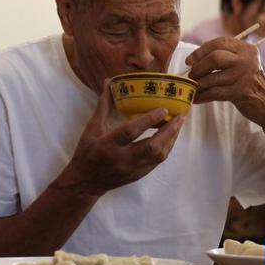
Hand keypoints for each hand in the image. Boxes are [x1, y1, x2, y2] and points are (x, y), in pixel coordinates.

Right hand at [56, 80, 184, 196]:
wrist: (85, 182)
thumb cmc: (86, 152)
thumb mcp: (91, 128)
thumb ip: (103, 106)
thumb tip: (109, 82)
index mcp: (107, 145)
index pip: (130, 132)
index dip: (148, 120)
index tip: (163, 109)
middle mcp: (122, 159)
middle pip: (151, 147)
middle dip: (168, 132)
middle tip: (179, 117)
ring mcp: (132, 170)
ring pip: (158, 156)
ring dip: (171, 139)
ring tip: (178, 125)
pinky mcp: (139, 175)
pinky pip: (157, 161)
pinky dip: (166, 148)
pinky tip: (170, 137)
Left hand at [185, 36, 264, 121]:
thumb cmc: (249, 82)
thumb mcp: (242, 63)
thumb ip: (224, 56)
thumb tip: (194, 59)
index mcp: (246, 49)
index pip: (219, 42)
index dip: (201, 51)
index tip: (189, 61)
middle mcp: (247, 60)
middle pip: (214, 57)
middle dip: (198, 67)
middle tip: (190, 75)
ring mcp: (244, 76)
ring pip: (212, 77)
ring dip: (198, 84)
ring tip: (192, 87)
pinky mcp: (240, 92)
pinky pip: (214, 93)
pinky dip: (201, 96)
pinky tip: (195, 98)